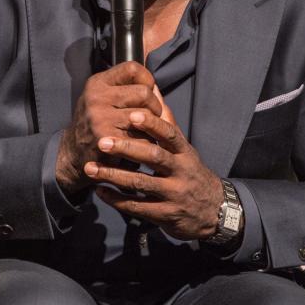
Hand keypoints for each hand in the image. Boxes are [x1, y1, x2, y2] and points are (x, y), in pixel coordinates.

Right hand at [56, 61, 161, 194]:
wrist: (72, 152)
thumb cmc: (94, 122)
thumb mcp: (101, 97)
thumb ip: (124, 87)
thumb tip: (155, 86)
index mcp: (97, 83)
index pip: (132, 68)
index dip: (147, 79)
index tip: (148, 90)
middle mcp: (97, 98)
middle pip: (144, 93)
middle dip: (155, 106)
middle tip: (151, 115)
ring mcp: (102, 119)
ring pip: (146, 116)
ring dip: (151, 126)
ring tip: (144, 130)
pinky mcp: (109, 140)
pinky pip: (143, 137)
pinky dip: (146, 142)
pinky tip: (138, 144)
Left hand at [83, 89, 223, 240]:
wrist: (214, 211)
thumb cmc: (191, 172)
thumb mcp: (185, 150)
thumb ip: (167, 123)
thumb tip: (153, 89)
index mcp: (185, 152)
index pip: (169, 134)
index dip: (151, 124)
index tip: (130, 114)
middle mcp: (180, 171)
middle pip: (154, 156)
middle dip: (126, 148)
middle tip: (102, 141)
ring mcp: (173, 194)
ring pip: (141, 183)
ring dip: (113, 175)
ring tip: (91, 168)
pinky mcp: (165, 214)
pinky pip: (137, 206)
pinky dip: (116, 199)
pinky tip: (100, 191)